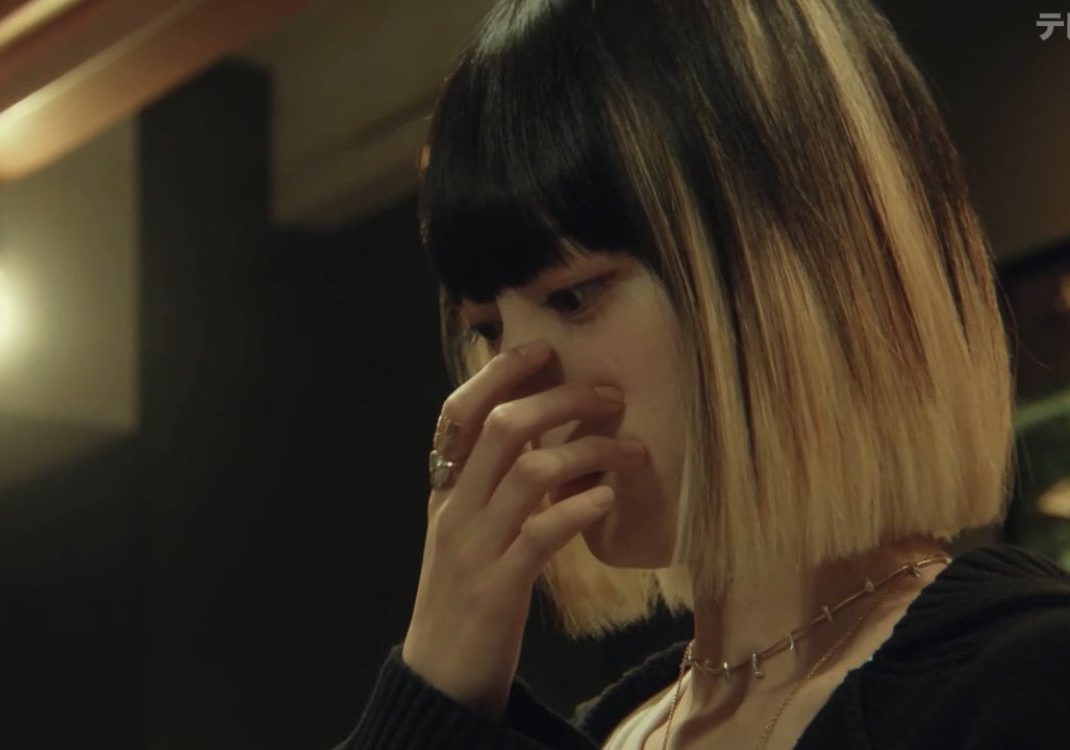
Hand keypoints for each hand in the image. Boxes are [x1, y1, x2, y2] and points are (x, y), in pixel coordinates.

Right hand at [400, 340, 647, 719]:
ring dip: (586, 451)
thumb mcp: (468, 534)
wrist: (438, 678)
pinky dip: (578, 509)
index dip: (497, 372)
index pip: (459, 413)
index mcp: (444, 493)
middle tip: (610, 394)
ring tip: (630, 449)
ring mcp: (472, 549)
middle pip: (502, 429)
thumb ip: (492, 489)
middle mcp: (453, 511)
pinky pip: (539, 535)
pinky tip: (608, 498)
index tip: (542, 348)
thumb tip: (541, 442)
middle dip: (560, 400)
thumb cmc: (464, 599)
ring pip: (528, 474)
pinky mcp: (496, 589)